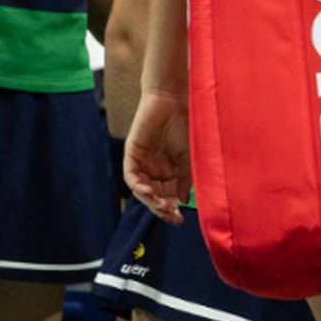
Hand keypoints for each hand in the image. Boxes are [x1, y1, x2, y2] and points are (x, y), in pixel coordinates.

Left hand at [124, 87, 192, 223]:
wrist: (174, 100)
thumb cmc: (184, 125)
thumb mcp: (189, 157)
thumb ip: (184, 179)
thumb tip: (182, 201)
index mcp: (169, 172)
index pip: (167, 197)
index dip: (171, 210)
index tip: (179, 219)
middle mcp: (154, 170)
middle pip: (153, 196)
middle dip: (160, 208)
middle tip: (170, 215)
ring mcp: (142, 162)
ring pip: (141, 189)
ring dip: (149, 200)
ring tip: (160, 205)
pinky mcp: (132, 153)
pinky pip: (131, 176)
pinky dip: (137, 185)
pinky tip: (147, 191)